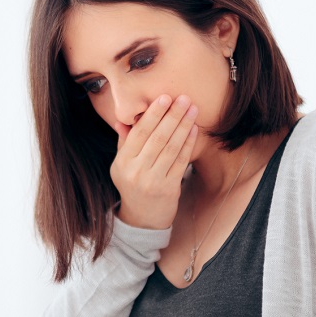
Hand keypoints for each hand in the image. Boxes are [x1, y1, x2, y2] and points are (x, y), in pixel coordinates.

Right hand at [110, 94, 197, 229]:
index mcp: (122, 163)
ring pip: (171, 148)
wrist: (142, 219)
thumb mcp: (122, 165)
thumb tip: (124, 119)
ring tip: (192, 109)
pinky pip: (181, 161)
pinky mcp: (169, 189)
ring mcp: (153, 181)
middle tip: (184, 98)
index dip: (153, 114)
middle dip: (172, 115)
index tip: (164, 97)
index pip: (139, 133)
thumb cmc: (133, 186)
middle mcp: (136, 171)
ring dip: (183, 126)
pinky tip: (193, 129)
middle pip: (158, 138)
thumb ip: (125, 142)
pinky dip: (188, 143)